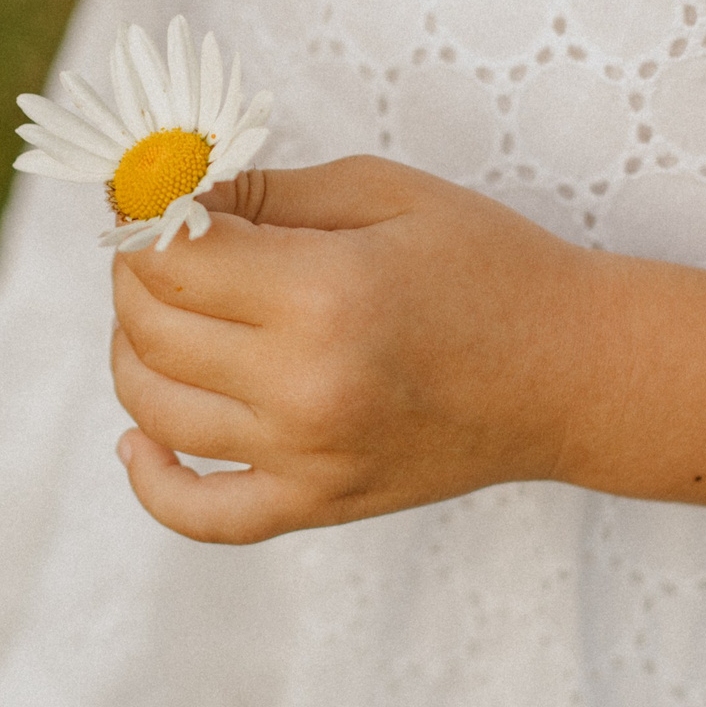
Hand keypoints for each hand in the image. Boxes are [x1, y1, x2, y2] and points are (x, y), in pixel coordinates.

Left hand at [109, 156, 606, 542]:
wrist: (573, 372)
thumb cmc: (487, 265)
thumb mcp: (382, 193)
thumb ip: (264, 192)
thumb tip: (169, 195)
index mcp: (323, 293)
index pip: (169, 257)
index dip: (140, 219)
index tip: (147, 197)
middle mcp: (304, 385)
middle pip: (150, 330)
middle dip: (132, 275)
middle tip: (156, 245)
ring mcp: (307, 457)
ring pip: (154, 411)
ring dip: (132, 353)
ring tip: (162, 316)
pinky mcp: (318, 504)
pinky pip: (200, 515)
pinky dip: (150, 481)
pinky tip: (140, 439)